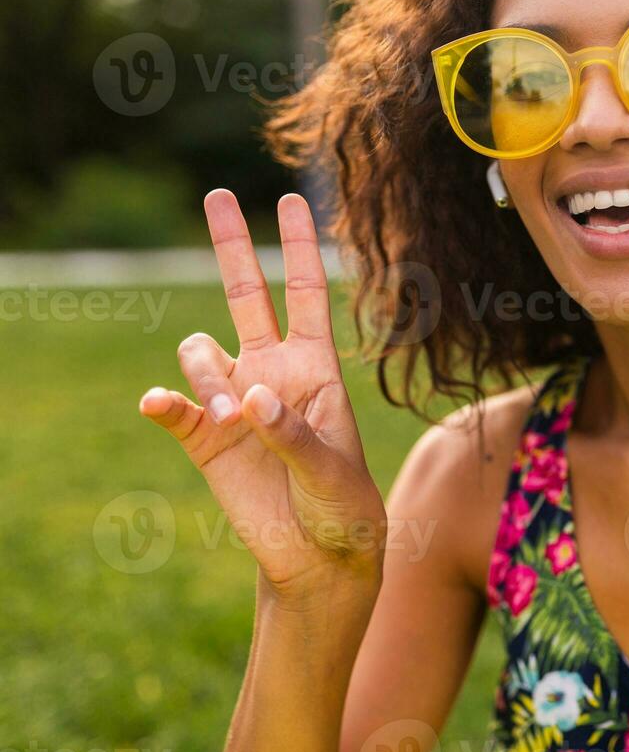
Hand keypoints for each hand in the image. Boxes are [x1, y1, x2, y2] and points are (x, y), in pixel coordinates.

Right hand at [139, 190, 384, 601]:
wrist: (319, 557)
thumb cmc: (343, 507)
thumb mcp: (333, 472)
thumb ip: (294, 435)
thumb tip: (252, 398)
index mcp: (316, 368)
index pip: (306, 294)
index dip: (299, 247)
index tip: (290, 198)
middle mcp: (271, 373)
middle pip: (246, 295)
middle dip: (232, 245)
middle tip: (217, 195)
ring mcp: (235, 402)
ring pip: (201, 352)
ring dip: (207, 376)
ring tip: (234, 419)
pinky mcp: (204, 438)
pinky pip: (173, 405)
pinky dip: (165, 401)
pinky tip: (162, 404)